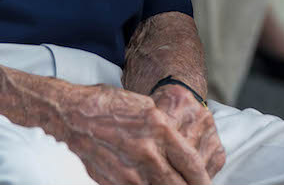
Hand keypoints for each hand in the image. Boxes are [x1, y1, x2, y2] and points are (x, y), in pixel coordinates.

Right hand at [50, 82, 219, 184]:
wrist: (76, 115)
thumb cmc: (113, 106)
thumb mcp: (149, 109)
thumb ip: (168, 133)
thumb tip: (184, 153)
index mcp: (160, 130)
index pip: (191, 163)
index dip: (203, 178)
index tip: (207, 184)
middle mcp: (147, 152)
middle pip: (178, 184)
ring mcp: (129, 170)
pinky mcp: (113, 182)